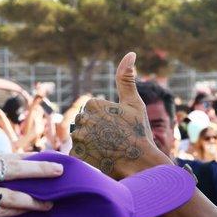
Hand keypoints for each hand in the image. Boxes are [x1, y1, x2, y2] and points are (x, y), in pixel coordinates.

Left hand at [69, 52, 166, 177]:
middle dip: (96, 132)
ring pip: (80, 139)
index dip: (105, 120)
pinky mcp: (76, 155)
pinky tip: (100, 159)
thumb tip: (130, 53)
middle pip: (84, 124)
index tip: (117, 127)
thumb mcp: (134, 103)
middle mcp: (83, 119)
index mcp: (94, 104)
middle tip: (114, 140)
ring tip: (108, 150)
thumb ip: (126, 79)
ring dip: (90, 144)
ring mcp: (78, 138)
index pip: (91, 111)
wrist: (141, 164)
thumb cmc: (139, 132)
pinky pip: (76, 154)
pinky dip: (86, 157)